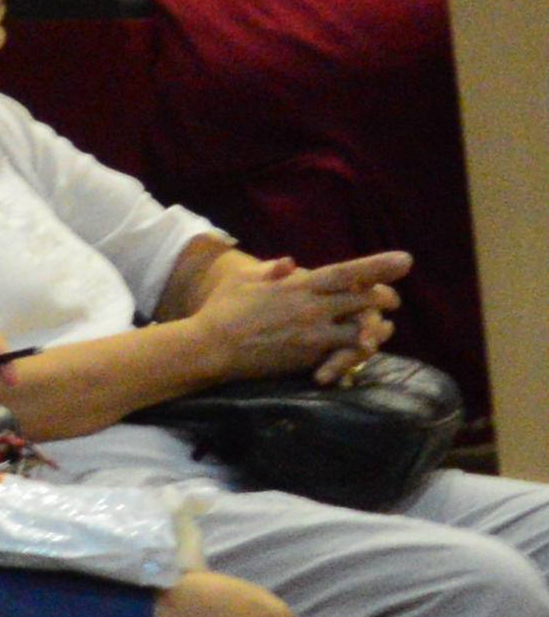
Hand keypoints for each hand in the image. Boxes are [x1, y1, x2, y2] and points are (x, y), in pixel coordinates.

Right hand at [198, 251, 404, 382]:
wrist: (211, 346)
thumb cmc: (222, 309)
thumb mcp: (244, 280)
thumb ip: (271, 269)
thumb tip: (289, 262)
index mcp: (298, 284)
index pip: (347, 272)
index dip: (378, 266)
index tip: (405, 260)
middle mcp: (312, 307)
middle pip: (363, 299)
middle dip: (383, 298)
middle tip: (391, 299)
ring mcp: (312, 333)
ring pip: (361, 328)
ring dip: (375, 327)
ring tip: (383, 328)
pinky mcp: (309, 356)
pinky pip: (344, 354)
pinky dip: (357, 351)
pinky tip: (364, 350)